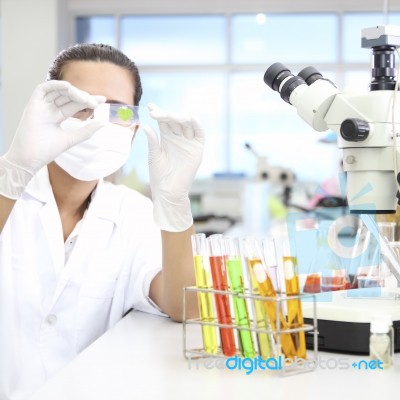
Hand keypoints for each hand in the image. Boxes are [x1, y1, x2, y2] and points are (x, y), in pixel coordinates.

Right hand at [0, 80, 105, 198]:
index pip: (74, 104)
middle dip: (83, 97)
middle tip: (95, 102)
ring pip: (58, 91)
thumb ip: (86, 131)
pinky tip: (69, 87)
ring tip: (85, 98)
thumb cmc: (47, 150)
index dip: (88, 101)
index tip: (102, 101)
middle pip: (68, 97)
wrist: (30, 158)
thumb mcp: (71, 139)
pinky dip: (56, 85)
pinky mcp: (33, 104)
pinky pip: (43, 89)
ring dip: (73, 91)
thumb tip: (103, 123)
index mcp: (57, 116)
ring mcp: (41, 106)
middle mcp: (49, 109)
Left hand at [143, 103, 204, 231]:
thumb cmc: (159, 176)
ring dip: (178, 117)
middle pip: (175, 120)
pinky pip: (199, 132)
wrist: (169, 192)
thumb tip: (145, 125)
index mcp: (167, 139)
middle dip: (166, 114)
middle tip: (156, 113)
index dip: (158, 113)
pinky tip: (187, 117)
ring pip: (186, 123)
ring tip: (168, 115)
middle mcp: (178, 138)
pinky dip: (195, 123)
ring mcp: (188, 142)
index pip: (164, 121)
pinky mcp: (197, 149)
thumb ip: (152, 141)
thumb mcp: (154, 156)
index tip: (150, 107)